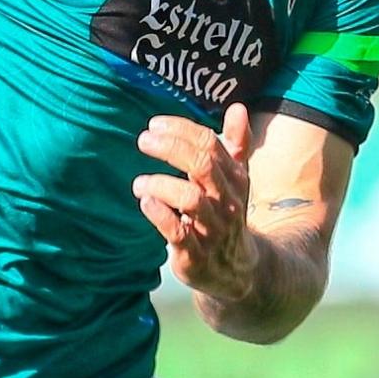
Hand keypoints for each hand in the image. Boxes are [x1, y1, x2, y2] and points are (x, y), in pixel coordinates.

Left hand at [134, 103, 258, 299]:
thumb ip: (236, 144)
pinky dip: (160, 215)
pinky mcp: (195, 255)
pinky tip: (146, 201)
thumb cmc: (226, 215)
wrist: (238, 269)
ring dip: (162, 184)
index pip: (210, 144)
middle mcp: (225, 201)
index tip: (155, 125)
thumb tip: (238, 108)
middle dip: (171, 148)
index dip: (181, 130)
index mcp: (233, 178)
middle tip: (144, 141)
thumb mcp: (235, 180)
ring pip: (191, 198)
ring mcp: (211, 229)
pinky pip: (178, 234)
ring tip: (140, 183)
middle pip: (202, 165)